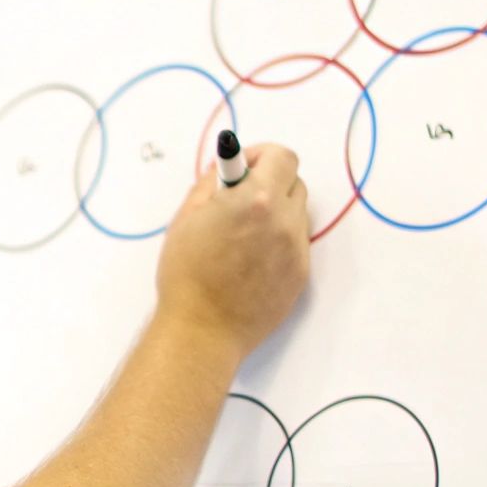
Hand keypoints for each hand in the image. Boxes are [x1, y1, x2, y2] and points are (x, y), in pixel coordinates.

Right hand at [154, 142, 310, 359]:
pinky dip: (279, 242)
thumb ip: (212, 184)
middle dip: (270, 183)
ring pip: (297, 214)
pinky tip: (252, 260)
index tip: (243, 169)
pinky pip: (296, 244)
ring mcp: (296, 250)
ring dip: (277, 213)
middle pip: (295, 182)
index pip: (282, 156)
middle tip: (242, 202)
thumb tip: (227, 169)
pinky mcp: (301, 274)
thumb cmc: (185, 274)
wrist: (202, 330)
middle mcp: (284, 220)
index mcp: (257, 199)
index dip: (261, 156)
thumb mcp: (186, 217)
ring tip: (246, 236)